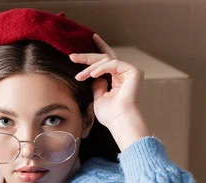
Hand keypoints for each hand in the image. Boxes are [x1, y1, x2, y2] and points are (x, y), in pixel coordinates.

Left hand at [69, 34, 149, 149]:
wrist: (119, 120)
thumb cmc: (110, 114)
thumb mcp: (97, 97)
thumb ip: (96, 85)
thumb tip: (91, 75)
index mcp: (117, 78)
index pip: (106, 60)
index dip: (99, 47)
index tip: (91, 38)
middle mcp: (124, 73)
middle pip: (105, 58)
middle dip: (87, 57)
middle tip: (72, 56)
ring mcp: (129, 71)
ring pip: (106, 60)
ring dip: (90, 68)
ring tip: (79, 77)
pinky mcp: (133, 71)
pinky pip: (113, 64)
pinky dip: (101, 69)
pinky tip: (92, 75)